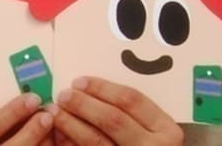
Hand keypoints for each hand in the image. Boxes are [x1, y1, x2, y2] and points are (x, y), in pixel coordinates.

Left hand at [49, 77, 182, 144]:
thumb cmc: (146, 145)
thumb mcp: (150, 130)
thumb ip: (128, 112)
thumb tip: (84, 89)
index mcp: (167, 130)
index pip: (131, 100)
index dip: (101, 88)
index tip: (79, 81)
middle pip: (113, 119)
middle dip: (83, 104)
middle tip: (63, 95)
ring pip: (97, 141)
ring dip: (71, 124)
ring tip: (55, 113)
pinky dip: (70, 144)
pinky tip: (59, 136)